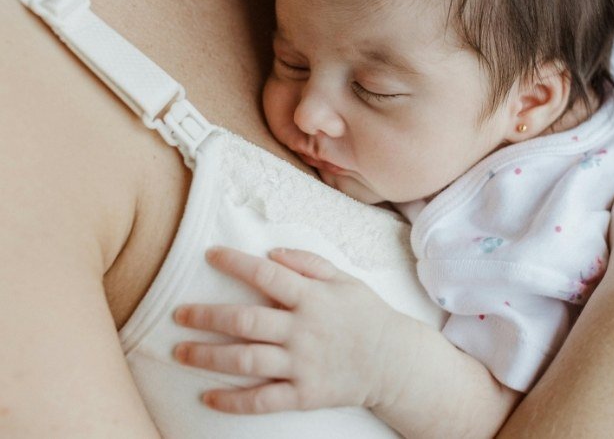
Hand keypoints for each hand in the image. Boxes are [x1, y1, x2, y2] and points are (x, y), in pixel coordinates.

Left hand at [173, 247, 407, 413]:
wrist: (394, 361)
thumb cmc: (367, 315)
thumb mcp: (345, 280)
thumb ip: (309, 263)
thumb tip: (271, 252)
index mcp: (312, 297)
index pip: (266, 275)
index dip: (235, 263)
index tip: (209, 254)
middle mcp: (303, 330)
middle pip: (245, 321)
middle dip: (206, 316)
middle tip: (178, 314)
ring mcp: (302, 364)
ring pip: (245, 360)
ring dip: (208, 356)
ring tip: (180, 352)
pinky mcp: (304, 394)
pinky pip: (262, 400)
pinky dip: (233, 401)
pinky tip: (208, 398)